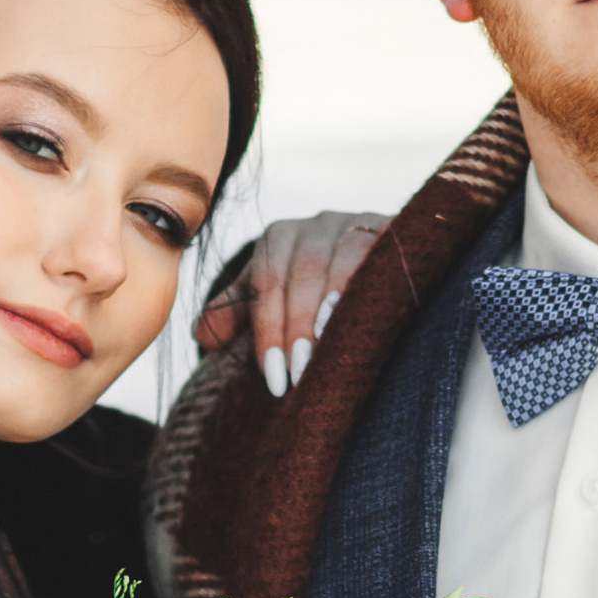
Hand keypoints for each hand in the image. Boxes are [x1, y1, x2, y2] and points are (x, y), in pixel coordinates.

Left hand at [194, 213, 387, 393]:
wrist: (376, 264)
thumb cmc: (313, 292)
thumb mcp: (272, 299)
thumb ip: (237, 313)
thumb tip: (203, 335)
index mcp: (281, 237)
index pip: (266, 280)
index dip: (268, 328)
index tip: (273, 375)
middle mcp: (318, 224)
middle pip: (302, 271)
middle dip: (298, 325)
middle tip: (299, 372)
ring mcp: (358, 222)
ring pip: (343, 257)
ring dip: (333, 304)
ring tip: (327, 347)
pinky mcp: (395, 228)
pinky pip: (383, 250)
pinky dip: (371, 281)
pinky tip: (368, 315)